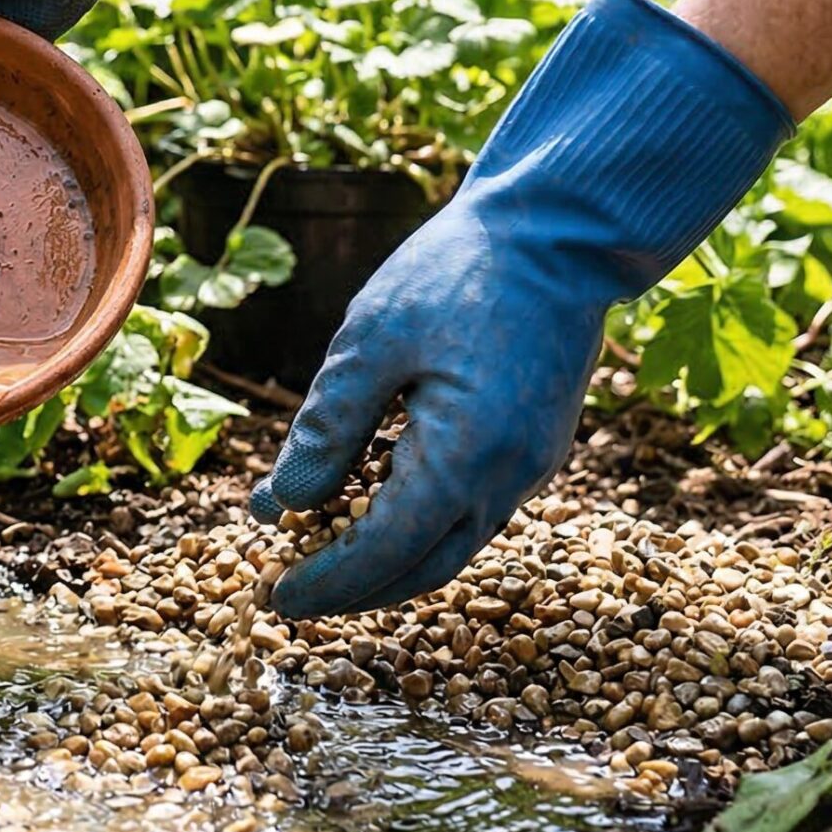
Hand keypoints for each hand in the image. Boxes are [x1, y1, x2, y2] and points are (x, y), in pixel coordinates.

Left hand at [250, 0, 793, 617]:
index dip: (327, 582)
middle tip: (288, 597)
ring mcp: (531, 466)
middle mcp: (508, 478)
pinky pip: (471, 511)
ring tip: (318, 557)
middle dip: (354, 591)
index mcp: (466, 456)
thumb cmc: (458, 274)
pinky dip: (418, 526)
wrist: (557, 233)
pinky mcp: (536, 447)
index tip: (274, 598)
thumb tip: (284, 506)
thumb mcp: (370, 342)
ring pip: (451, 545)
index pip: (385, 551)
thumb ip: (327, 429)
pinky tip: (369, 508)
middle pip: (423, 568)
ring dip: (386, 562)